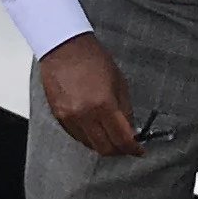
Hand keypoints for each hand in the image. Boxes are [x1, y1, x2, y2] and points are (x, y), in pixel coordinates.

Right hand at [39, 32, 138, 154]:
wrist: (64, 48)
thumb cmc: (91, 58)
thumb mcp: (119, 82)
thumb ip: (125, 109)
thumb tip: (130, 129)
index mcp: (103, 104)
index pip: (122, 138)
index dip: (133, 148)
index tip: (138, 150)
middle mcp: (85, 115)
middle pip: (105, 148)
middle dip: (119, 150)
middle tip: (126, 146)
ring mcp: (69, 117)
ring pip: (89, 145)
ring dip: (103, 144)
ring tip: (110, 136)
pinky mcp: (58, 116)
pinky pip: (76, 136)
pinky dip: (88, 137)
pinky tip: (95, 129)